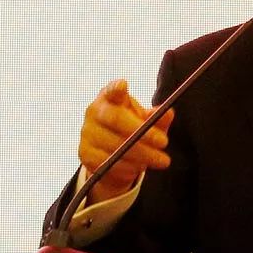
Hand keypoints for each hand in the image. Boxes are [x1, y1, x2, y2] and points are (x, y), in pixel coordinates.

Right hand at [78, 79, 173, 203]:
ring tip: (160, 160)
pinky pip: (108, 163)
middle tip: (165, 142)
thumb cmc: (133, 128)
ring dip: (142, 155)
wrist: (114, 154)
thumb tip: (168, 113)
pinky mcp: (84, 153)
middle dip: (143, 132)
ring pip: (115, 145)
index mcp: (110, 97)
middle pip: (116, 119)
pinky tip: (140, 167)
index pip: (111, 90)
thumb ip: (157, 117)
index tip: (123, 85)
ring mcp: (86, 132)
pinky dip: (128, 167)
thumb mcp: (147, 121)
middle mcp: (94, 111)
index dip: (115, 87)